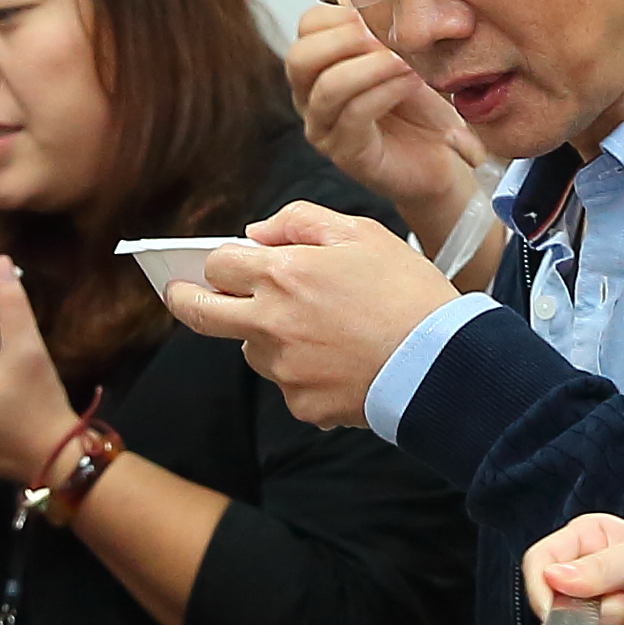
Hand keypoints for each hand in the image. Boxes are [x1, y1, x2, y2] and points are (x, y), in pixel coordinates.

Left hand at [163, 203, 455, 431]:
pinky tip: (345, 362)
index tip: (219, 266)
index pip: (218, 265)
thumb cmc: (408, 291)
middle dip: (184, 299)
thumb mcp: (361, 233)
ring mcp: (284, 369)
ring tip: (325, 331)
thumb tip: (258, 233)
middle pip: (202, 314)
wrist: (444, 361)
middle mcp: (271, 324)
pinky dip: (307, 374)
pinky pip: (290, 385)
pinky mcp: (303, 404)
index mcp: (282, 275)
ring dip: (269, 338)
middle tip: (179, 293)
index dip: (219, 262)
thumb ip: (300, 221)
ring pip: (254, 351)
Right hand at [289, 2, 486, 248]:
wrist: (446, 158)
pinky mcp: (345, 153)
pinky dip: (383, 91)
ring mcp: (324, 127)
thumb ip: (399, 18)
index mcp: (323, 62)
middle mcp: (311, 95)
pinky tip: (410, 79)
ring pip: (324, 86)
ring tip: (406, 59)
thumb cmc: (426, 105)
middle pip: (300, 55)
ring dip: (370, 65)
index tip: (383, 7)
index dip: (343, 10)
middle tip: (387, 34)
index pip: (309, 24)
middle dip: (345, 38)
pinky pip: (352, 115)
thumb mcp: (414, 51)